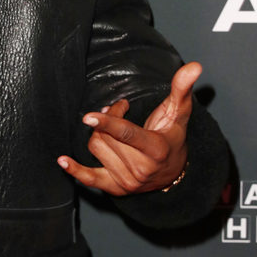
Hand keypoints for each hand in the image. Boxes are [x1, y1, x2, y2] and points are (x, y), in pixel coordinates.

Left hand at [57, 62, 200, 195]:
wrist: (173, 173)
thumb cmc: (172, 137)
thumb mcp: (179, 114)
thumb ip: (182, 89)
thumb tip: (194, 66)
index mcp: (156, 149)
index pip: (127, 134)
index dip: (108, 123)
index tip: (90, 115)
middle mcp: (141, 169)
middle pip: (107, 136)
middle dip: (108, 117)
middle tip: (120, 108)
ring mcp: (128, 181)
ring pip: (96, 148)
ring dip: (98, 132)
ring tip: (111, 126)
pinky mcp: (116, 189)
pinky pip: (90, 179)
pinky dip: (75, 170)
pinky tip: (62, 161)